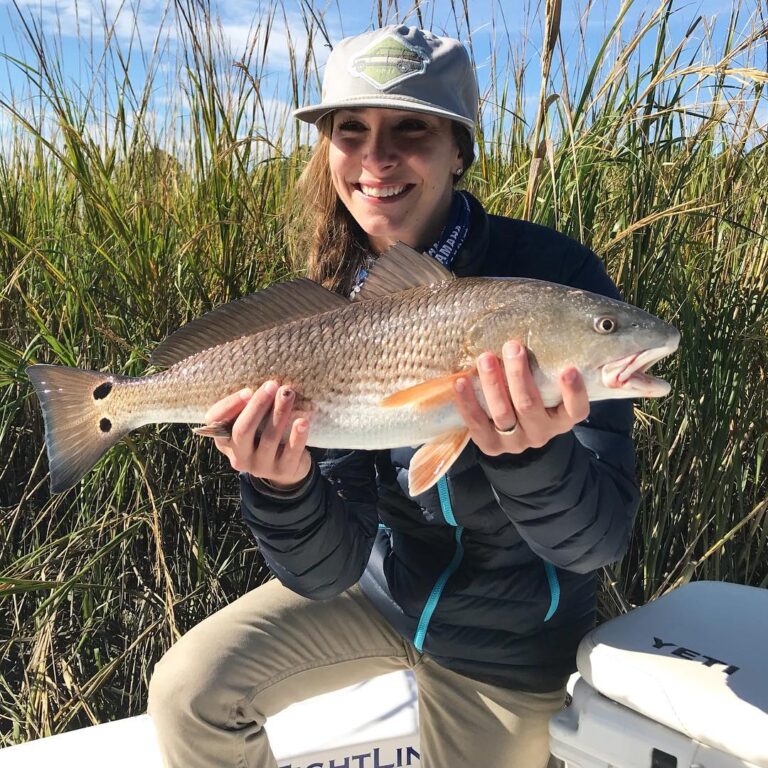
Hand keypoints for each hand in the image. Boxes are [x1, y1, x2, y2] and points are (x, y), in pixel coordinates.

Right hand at [204, 381, 311, 488]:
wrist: (288, 467)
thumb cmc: (265, 435)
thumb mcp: (252, 423)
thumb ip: (249, 408)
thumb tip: (264, 383)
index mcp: (225, 439)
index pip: (215, 421)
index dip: (230, 405)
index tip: (248, 390)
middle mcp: (238, 456)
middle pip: (243, 430)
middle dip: (258, 405)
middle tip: (272, 385)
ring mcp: (260, 466)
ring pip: (268, 439)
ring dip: (279, 413)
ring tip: (288, 394)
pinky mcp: (283, 471)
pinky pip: (290, 452)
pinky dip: (297, 435)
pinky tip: (303, 421)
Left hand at [452, 341, 588, 456]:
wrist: (514, 432)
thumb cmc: (533, 394)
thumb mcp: (546, 385)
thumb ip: (548, 366)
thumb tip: (539, 320)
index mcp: (563, 418)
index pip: (577, 409)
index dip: (574, 392)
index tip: (569, 369)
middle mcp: (542, 432)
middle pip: (529, 405)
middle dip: (519, 374)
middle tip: (512, 347)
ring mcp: (516, 442)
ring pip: (503, 413)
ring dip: (492, 383)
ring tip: (485, 358)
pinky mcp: (492, 447)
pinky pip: (477, 424)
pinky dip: (468, 402)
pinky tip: (461, 381)